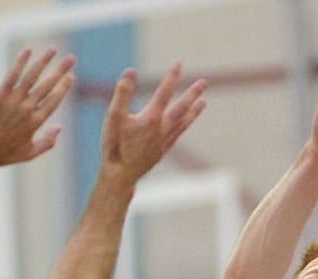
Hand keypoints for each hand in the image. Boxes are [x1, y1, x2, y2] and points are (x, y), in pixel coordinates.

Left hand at [0, 48, 76, 167]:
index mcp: (37, 122)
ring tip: (54, 49)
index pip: (55, 100)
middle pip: (48, 85)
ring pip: (33, 76)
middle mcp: (28, 109)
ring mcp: (15, 100)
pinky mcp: (0, 95)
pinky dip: (21, 62)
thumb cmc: (4, 154)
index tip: (71, 76)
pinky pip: (13, 75)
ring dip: (44, 61)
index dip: (64, 87)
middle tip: (72, 58)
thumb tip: (60, 127)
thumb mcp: (30, 153)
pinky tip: (28, 51)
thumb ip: (48, 142)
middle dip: (61, 70)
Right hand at [100, 63, 207, 181]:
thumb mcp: (113, 116)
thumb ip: (122, 93)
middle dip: (192, 93)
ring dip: (194, 111)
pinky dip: (185, 126)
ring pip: (184, 122)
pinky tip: (186, 123)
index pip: (164, 91)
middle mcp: (163, 128)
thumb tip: (130, 71)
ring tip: (204, 102)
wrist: (120, 175)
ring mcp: (165, 141)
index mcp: (152, 118)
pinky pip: (178, 134)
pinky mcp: (163, 151)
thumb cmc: (115, 145)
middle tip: (204, 82)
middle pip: (182, 107)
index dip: (172, 76)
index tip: (179, 63)